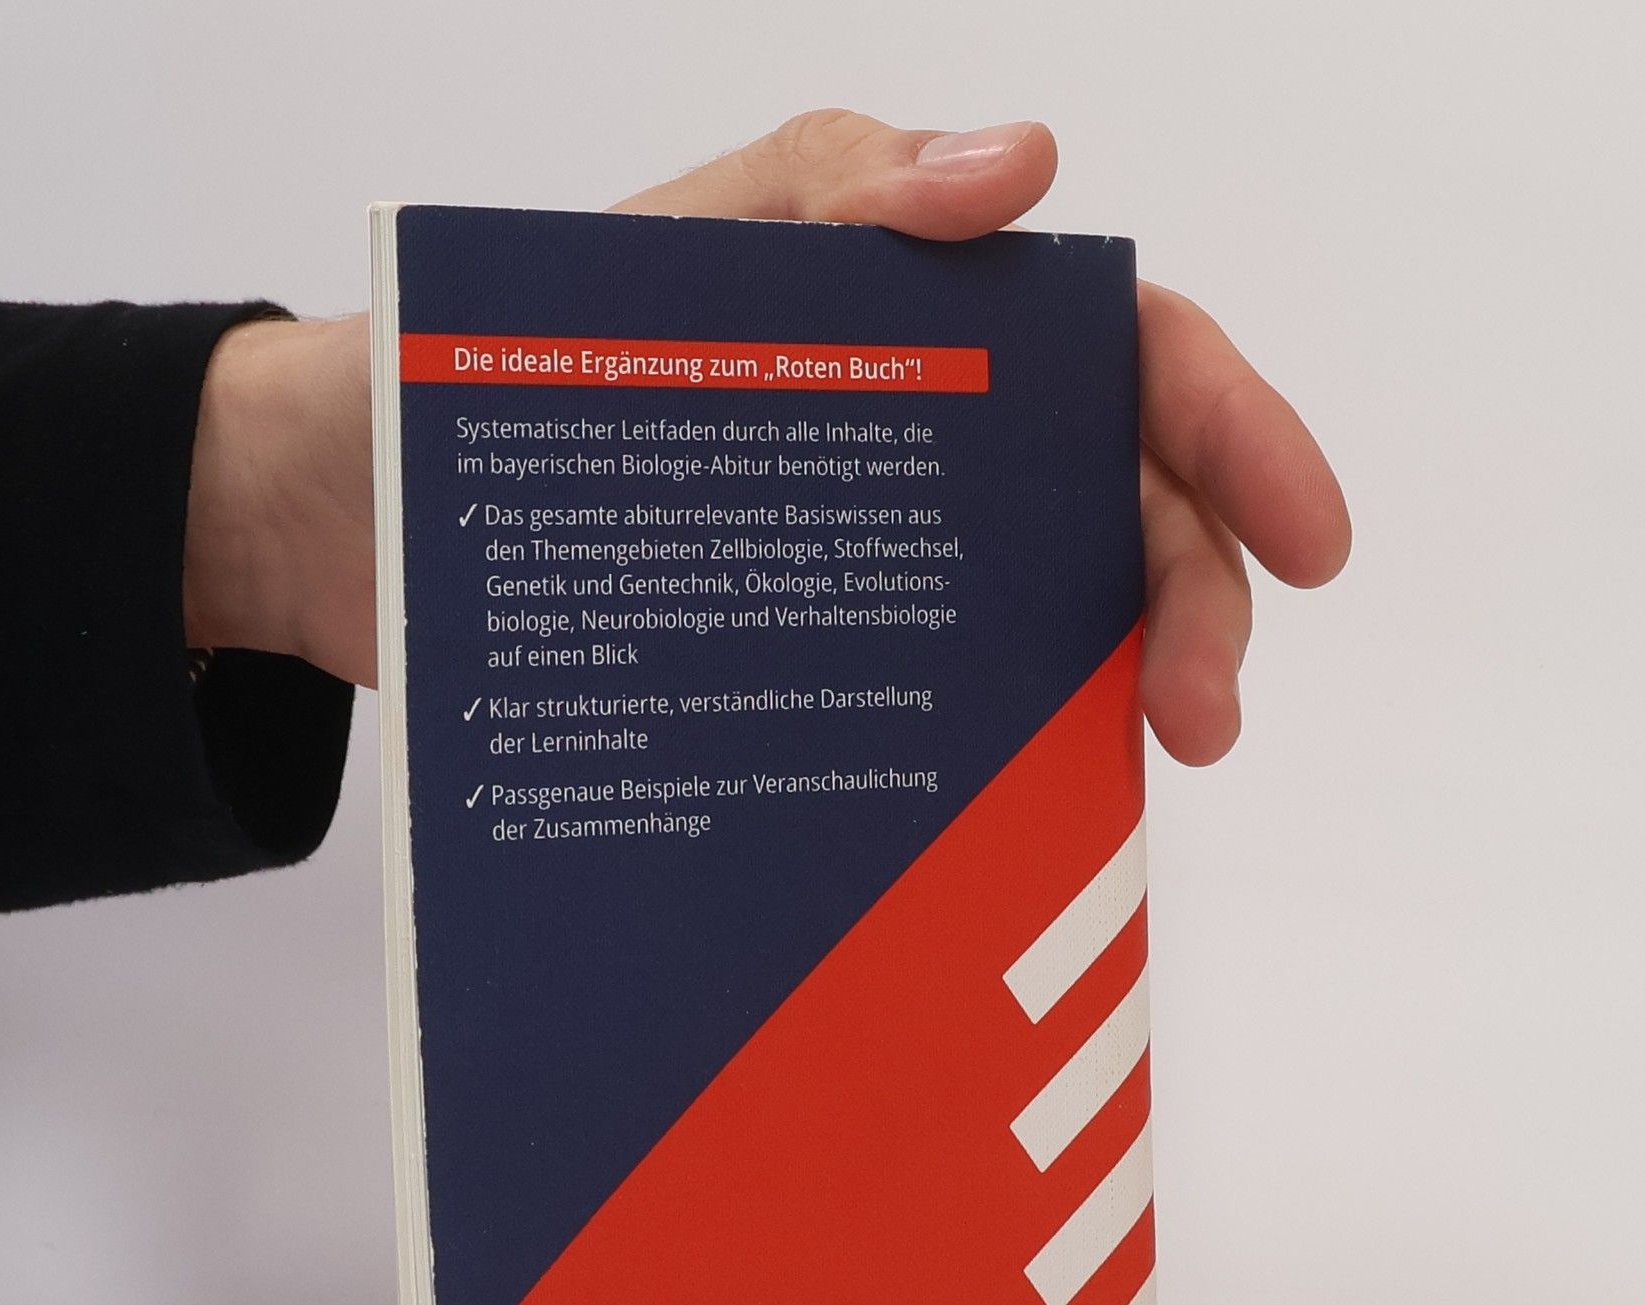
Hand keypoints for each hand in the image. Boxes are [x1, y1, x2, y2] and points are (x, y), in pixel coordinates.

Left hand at [186, 110, 1348, 765]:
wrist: (336, 523)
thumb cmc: (473, 373)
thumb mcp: (646, 260)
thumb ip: (817, 199)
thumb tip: (1019, 169)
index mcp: (900, 325)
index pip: (1115, 356)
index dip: (1234, 432)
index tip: (1308, 542)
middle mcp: (905, 446)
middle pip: (1107, 500)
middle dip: (1191, 593)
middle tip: (1202, 717)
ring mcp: (861, 562)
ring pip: (1041, 605)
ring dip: (1118, 676)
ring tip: (1135, 763)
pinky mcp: (802, 661)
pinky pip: (934, 692)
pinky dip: (1002, 738)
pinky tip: (1026, 794)